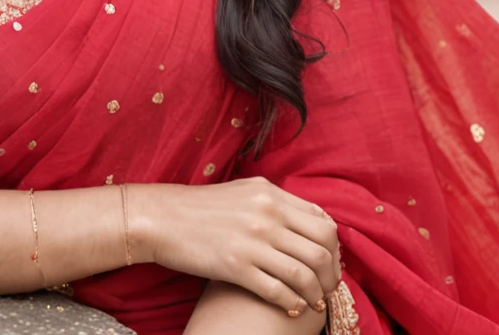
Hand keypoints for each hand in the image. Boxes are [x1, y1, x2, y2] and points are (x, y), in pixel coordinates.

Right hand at [129, 177, 340, 316]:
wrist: (164, 218)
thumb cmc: (204, 206)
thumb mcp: (246, 191)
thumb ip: (277, 203)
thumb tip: (309, 220)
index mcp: (271, 194)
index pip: (322, 221)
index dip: (334, 248)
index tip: (331, 263)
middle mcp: (267, 215)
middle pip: (321, 248)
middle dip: (331, 274)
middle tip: (329, 287)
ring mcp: (253, 242)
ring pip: (303, 273)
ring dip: (316, 293)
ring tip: (315, 302)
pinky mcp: (236, 267)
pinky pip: (277, 291)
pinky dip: (292, 302)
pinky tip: (292, 307)